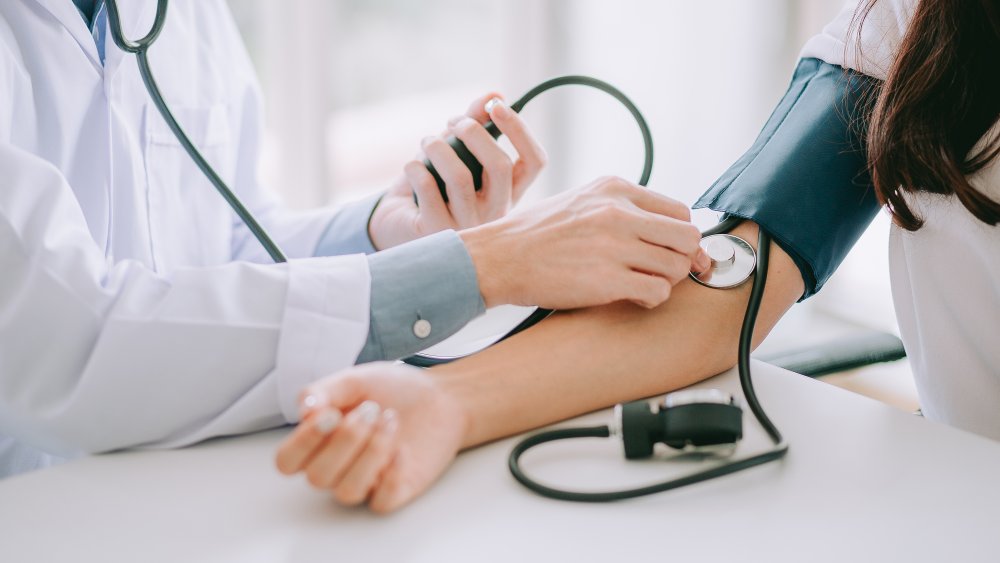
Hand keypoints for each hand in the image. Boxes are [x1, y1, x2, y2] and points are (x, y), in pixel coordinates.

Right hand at [275, 363, 464, 513]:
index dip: (302, 443)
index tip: (331, 414)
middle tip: (372, 410)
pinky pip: (381, 501)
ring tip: (391, 421)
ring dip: (370, 453)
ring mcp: (365, 482)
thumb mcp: (355, 381)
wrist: (440, 397)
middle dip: (346, 441)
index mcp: (318, 442)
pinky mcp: (395, 492)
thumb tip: (304, 409)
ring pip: (347, 491)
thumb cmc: (392, 390)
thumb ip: (325, 391)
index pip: (287, 462)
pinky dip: (392, 475)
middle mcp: (337, 467)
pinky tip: (403, 450)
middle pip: (317, 478)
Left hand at [368, 93, 547, 249]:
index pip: (535, 162)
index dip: (520, 130)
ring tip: (427, 142)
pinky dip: (416, 167)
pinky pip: (428, 188)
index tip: (497, 106)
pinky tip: (411, 167)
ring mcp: (468, 227)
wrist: (399, 226)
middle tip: (455, 123)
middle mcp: (496, 213)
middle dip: (476, 134)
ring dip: (439, 148)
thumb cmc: (435, 186)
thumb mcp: (457, 152)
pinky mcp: (437, 232)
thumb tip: (495, 94)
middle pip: (501, 167)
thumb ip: (476, 123)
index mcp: (509, 193)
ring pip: (460, 177)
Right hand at [460, 176, 711, 309]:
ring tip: (641, 284)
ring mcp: (614, 246)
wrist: (498, 257)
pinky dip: (652, 299)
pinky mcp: (607, 280)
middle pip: (687, 237)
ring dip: (666, 281)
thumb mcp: (581, 202)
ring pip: (678, 265)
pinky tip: (632, 297)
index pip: (680, 211)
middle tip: (662, 271)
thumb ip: (622, 211)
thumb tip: (666, 234)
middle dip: (681, 258)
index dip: (679, 236)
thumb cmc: (536, 236)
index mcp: (614, 189)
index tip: (668, 251)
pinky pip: (658, 291)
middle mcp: (618, 212)